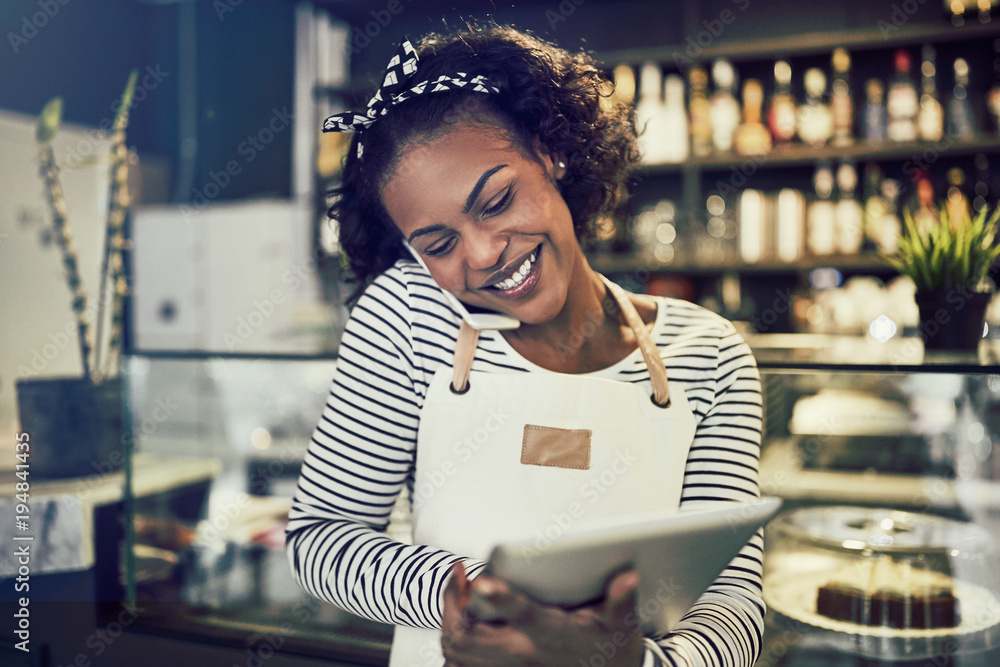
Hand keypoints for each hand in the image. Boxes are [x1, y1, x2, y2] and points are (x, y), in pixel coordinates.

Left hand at [441, 562, 643, 666]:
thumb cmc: (610, 654)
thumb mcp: (621, 628)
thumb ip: (621, 601)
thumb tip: (628, 577)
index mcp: (549, 634)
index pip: (520, 613)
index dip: (499, 597)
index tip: (482, 580)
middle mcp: (522, 653)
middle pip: (468, 634)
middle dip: (453, 602)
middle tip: (459, 575)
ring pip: (458, 651)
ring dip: (450, 622)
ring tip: (456, 594)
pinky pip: (461, 666)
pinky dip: (454, 647)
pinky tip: (460, 624)